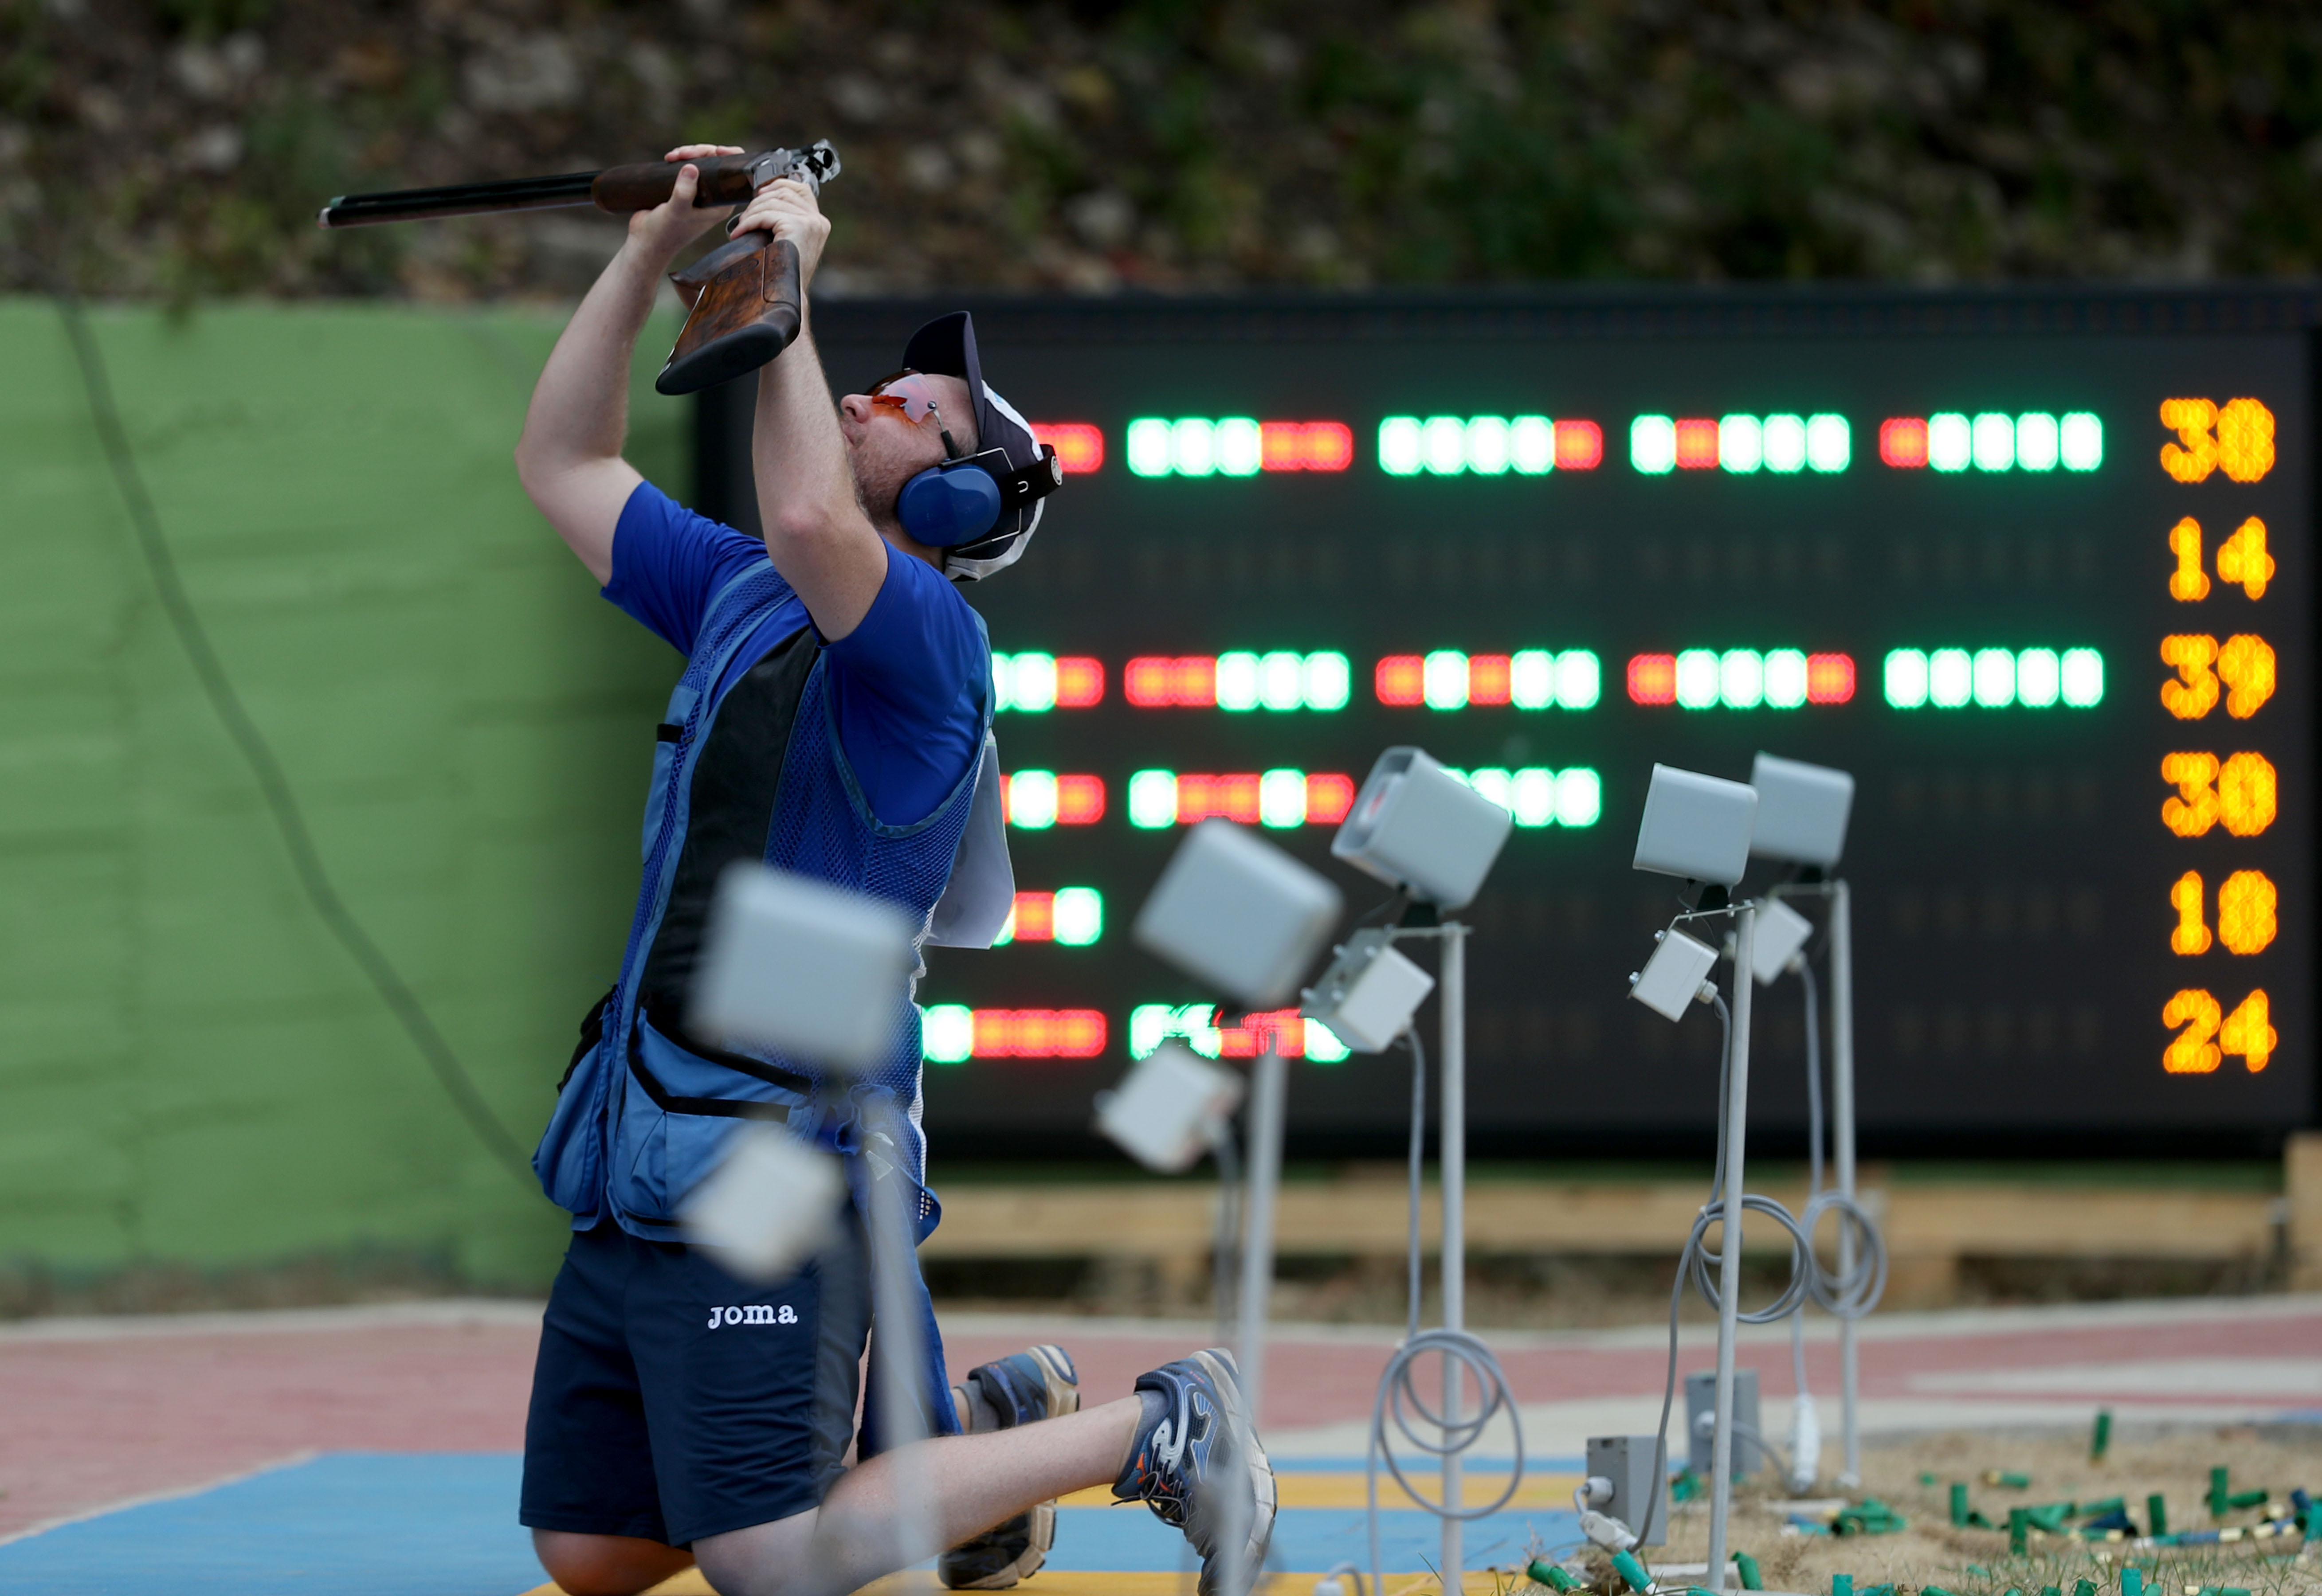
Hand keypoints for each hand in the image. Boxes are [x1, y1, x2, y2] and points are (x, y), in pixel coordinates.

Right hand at [625, 144, 745, 260]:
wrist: (645, 241)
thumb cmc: (665, 232)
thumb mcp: (676, 212)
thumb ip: (684, 193)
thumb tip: (691, 167)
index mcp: (721, 205)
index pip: (734, 175)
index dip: (730, 158)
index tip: (716, 150)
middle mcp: (713, 198)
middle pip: (717, 164)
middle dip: (701, 152)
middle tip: (683, 153)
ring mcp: (698, 192)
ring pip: (701, 162)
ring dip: (688, 153)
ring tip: (672, 156)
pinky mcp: (684, 188)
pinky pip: (688, 166)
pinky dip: (680, 158)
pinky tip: (669, 158)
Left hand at [727, 176, 830, 288]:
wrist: (786, 296)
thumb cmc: (782, 273)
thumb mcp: (787, 240)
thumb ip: (784, 219)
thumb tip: (764, 194)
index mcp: (818, 222)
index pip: (801, 188)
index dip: (779, 184)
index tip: (760, 193)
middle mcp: (818, 221)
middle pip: (784, 192)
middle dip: (758, 201)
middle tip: (744, 219)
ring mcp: (811, 223)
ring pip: (773, 202)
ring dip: (751, 212)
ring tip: (740, 228)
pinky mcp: (799, 227)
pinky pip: (766, 215)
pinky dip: (749, 222)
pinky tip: (739, 233)